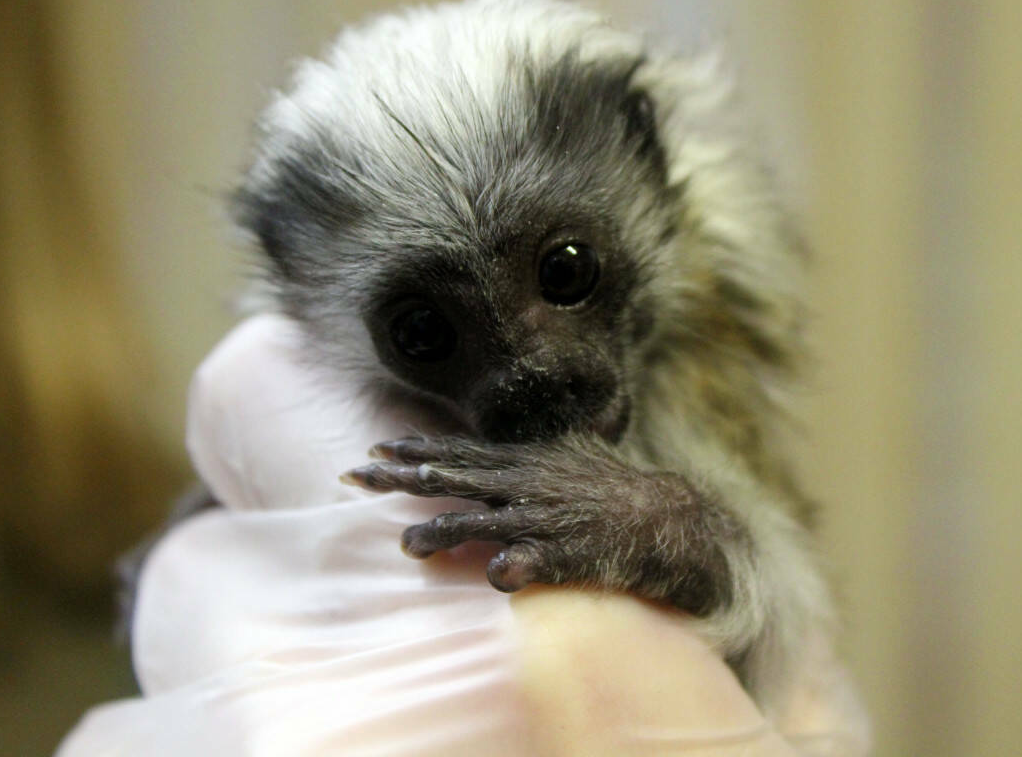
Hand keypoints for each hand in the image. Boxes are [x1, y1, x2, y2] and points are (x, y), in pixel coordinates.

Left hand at [343, 434, 736, 615]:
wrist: (662, 518)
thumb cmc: (605, 493)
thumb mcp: (561, 460)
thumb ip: (520, 459)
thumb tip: (482, 454)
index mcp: (524, 462)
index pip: (459, 453)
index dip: (415, 451)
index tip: (374, 448)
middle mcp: (527, 485)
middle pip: (454, 478)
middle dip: (404, 477)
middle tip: (358, 476)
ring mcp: (545, 519)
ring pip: (483, 523)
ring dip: (443, 532)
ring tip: (408, 545)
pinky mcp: (567, 553)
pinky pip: (535, 561)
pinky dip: (514, 565)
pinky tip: (498, 572)